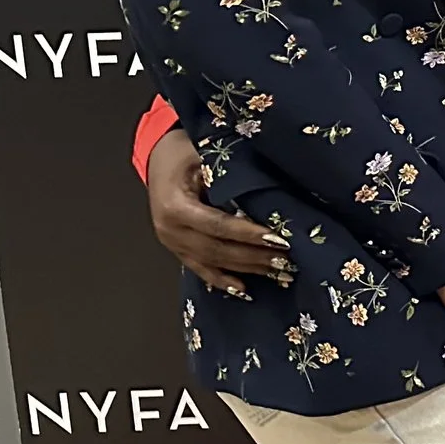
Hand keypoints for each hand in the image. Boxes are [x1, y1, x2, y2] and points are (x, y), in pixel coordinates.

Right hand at [146, 127, 290, 297]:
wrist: (157, 157)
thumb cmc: (184, 152)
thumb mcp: (204, 157)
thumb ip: (227, 179)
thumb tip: (267, 195)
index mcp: (175, 206)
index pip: (217, 225)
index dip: (248, 234)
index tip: (278, 238)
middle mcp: (170, 230)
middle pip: (217, 249)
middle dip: (253, 256)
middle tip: (287, 259)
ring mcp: (171, 243)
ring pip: (212, 262)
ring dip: (246, 269)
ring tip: (278, 272)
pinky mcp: (176, 249)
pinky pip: (200, 269)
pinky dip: (222, 280)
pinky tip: (244, 290)